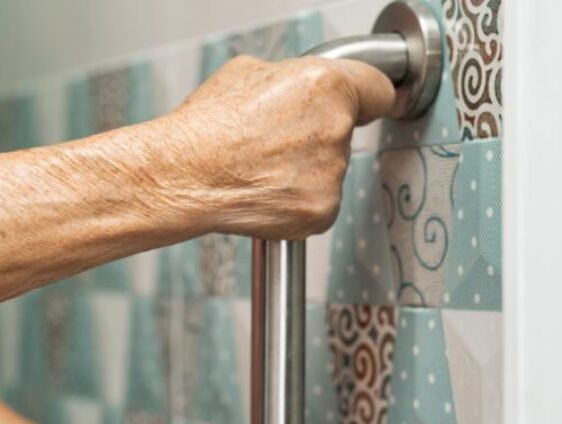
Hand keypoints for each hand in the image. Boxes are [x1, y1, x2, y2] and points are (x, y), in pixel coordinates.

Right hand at [152, 55, 394, 239]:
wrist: (184, 176)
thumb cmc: (207, 127)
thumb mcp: (247, 74)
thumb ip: (288, 79)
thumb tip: (297, 88)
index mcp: (326, 86)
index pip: (377, 90)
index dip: (367, 97)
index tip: (370, 105)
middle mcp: (336, 129)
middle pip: (344, 131)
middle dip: (316, 135)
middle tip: (275, 140)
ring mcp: (331, 174)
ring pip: (329, 169)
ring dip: (304, 169)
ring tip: (260, 166)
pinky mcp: (321, 211)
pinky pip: (318, 202)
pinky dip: (296, 200)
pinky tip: (264, 190)